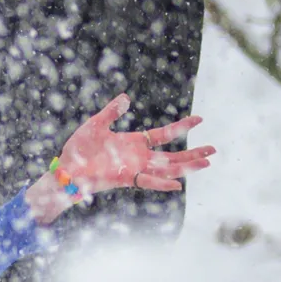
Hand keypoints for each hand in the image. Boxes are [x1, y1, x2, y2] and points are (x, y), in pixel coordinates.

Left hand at [29, 95, 211, 221]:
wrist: (67, 168)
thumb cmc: (80, 148)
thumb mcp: (97, 124)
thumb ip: (112, 112)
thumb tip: (126, 97)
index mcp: (135, 143)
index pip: (165, 135)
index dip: (182, 127)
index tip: (200, 119)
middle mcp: (139, 157)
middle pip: (173, 156)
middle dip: (193, 153)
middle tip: (213, 151)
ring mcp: (135, 169)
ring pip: (167, 169)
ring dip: (186, 167)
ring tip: (206, 164)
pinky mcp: (126, 179)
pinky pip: (148, 182)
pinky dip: (162, 184)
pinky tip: (178, 184)